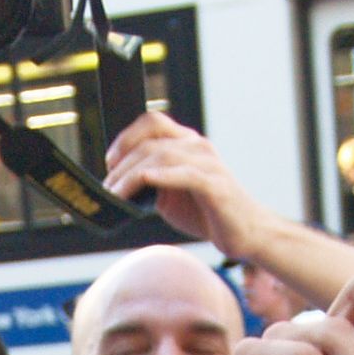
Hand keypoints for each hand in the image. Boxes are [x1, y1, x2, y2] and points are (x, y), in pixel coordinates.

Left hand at [101, 112, 264, 258]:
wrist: (247, 232)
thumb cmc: (207, 213)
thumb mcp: (171, 194)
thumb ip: (150, 182)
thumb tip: (117, 185)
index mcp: (186, 143)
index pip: (152, 122)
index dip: (126, 137)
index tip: (109, 162)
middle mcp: (197, 147)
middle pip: (151, 141)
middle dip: (122, 164)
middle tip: (107, 188)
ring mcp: (207, 163)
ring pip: (162, 155)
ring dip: (133, 174)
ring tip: (116, 194)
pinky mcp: (215, 185)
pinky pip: (185, 174)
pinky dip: (162, 176)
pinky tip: (145, 182)